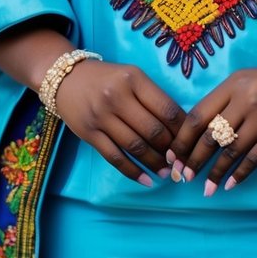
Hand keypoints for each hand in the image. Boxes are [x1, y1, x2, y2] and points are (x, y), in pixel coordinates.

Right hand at [55, 60, 185, 186]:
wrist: (66, 78)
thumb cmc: (107, 78)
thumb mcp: (132, 76)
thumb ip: (152, 97)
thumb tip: (179, 128)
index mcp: (134, 79)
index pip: (166, 109)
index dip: (182, 130)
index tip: (190, 142)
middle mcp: (117, 96)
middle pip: (153, 130)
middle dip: (170, 150)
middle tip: (180, 161)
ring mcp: (101, 116)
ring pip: (135, 146)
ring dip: (154, 163)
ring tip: (167, 173)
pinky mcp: (89, 134)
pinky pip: (115, 158)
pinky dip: (133, 172)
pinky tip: (146, 180)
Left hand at [166, 60, 256, 195]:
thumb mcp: (248, 80)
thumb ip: (225, 99)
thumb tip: (200, 131)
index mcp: (233, 84)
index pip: (198, 115)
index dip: (182, 138)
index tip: (172, 154)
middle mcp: (245, 100)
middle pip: (210, 136)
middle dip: (193, 159)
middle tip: (183, 176)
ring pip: (230, 151)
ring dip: (214, 173)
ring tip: (205, 188)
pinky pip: (253, 160)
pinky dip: (239, 174)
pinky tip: (229, 185)